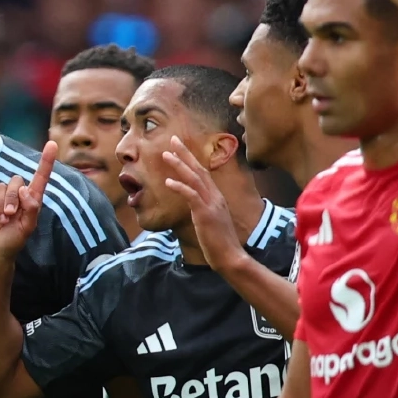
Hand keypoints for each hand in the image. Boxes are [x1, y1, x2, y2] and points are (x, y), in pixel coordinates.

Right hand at [0, 140, 56, 259]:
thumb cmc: (13, 240)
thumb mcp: (28, 226)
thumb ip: (31, 208)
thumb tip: (25, 189)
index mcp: (30, 199)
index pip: (39, 178)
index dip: (46, 161)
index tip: (52, 145)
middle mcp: (16, 195)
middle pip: (15, 181)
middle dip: (13, 197)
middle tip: (11, 214)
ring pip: (0, 187)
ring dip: (2, 205)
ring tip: (2, 220)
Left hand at [163, 136, 245, 272]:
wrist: (230, 257)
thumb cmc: (220, 243)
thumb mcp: (212, 221)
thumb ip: (204, 210)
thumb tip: (195, 205)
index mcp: (217, 197)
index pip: (203, 173)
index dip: (191, 159)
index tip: (179, 148)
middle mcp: (215, 197)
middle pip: (199, 169)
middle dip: (185, 154)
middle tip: (173, 140)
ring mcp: (211, 204)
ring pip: (195, 178)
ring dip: (180, 165)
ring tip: (166, 155)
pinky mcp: (205, 214)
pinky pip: (191, 196)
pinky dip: (180, 186)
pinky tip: (168, 181)